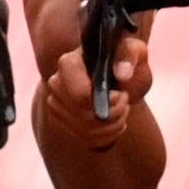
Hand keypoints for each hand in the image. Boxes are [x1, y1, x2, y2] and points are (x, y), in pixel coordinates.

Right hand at [36, 31, 152, 151]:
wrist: (114, 72)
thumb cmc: (122, 58)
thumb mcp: (132, 49)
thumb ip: (129, 54)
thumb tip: (122, 74)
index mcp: (69, 63)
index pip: (79, 94)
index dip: (104, 101)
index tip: (120, 93)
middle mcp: (56, 83)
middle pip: (81, 116)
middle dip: (111, 116)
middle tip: (125, 102)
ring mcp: (56, 103)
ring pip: (84, 131)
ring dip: (111, 127)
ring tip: (123, 112)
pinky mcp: (61, 121)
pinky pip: (85, 140)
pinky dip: (106, 137)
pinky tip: (115, 123)